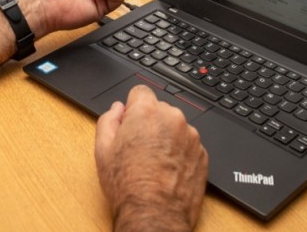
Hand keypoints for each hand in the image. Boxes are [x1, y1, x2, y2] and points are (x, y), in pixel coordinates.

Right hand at [95, 85, 207, 231]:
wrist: (155, 214)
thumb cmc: (128, 185)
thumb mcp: (103, 149)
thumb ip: (108, 120)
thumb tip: (117, 109)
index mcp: (146, 112)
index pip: (141, 91)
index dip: (133, 106)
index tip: (130, 120)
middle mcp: (172, 119)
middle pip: (160, 109)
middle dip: (150, 122)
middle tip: (139, 146)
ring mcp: (191, 136)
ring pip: (175, 127)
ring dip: (167, 137)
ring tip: (154, 162)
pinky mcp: (203, 154)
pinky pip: (188, 145)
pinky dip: (180, 153)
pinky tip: (167, 170)